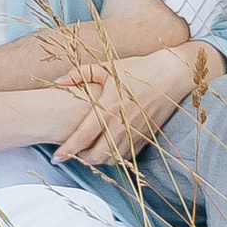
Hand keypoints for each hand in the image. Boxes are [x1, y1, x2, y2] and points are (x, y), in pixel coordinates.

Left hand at [48, 41, 215, 167]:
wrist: (170, 76)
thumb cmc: (136, 70)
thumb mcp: (106, 67)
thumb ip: (80, 74)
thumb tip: (57, 81)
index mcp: (108, 107)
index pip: (84, 135)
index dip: (68, 149)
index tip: (56, 158)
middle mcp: (121, 124)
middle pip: (96, 154)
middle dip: (80, 158)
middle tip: (70, 153)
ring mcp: (134, 133)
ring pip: (111, 158)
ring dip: (96, 159)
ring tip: (86, 152)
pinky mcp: (144, 138)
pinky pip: (125, 157)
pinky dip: (113, 157)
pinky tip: (106, 149)